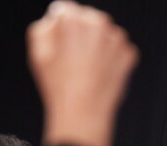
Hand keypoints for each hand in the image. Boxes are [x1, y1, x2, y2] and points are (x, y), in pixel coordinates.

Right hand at [27, 1, 138, 145]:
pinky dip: (110, 58)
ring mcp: (116, 38)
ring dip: (97, 44)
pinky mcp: (128, 53)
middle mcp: (98, 23)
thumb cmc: (59, 87)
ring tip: (86, 68)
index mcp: (73, 20)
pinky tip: (100, 73)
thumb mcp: (37, 53)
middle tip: (73, 58)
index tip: (61, 40)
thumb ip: (43, 27)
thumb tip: (55, 20)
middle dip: (80, 34)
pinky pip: (117, 49)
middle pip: (87, 19)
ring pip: (104, 34)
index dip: (60, 26)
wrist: (84, 113)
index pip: (65, 10)